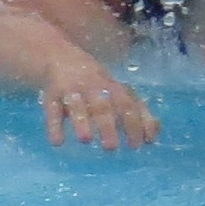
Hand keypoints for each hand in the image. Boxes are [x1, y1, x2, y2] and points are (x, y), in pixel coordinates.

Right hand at [42, 61, 159, 149]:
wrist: (61, 57)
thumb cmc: (97, 84)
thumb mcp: (119, 93)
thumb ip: (138, 113)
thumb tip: (153, 137)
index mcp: (113, 88)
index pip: (128, 105)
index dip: (135, 123)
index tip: (140, 144)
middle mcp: (93, 88)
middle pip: (102, 107)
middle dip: (107, 126)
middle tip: (111, 147)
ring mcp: (71, 91)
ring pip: (77, 106)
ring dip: (81, 123)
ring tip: (86, 140)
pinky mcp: (51, 96)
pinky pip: (52, 110)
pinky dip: (54, 125)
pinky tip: (57, 142)